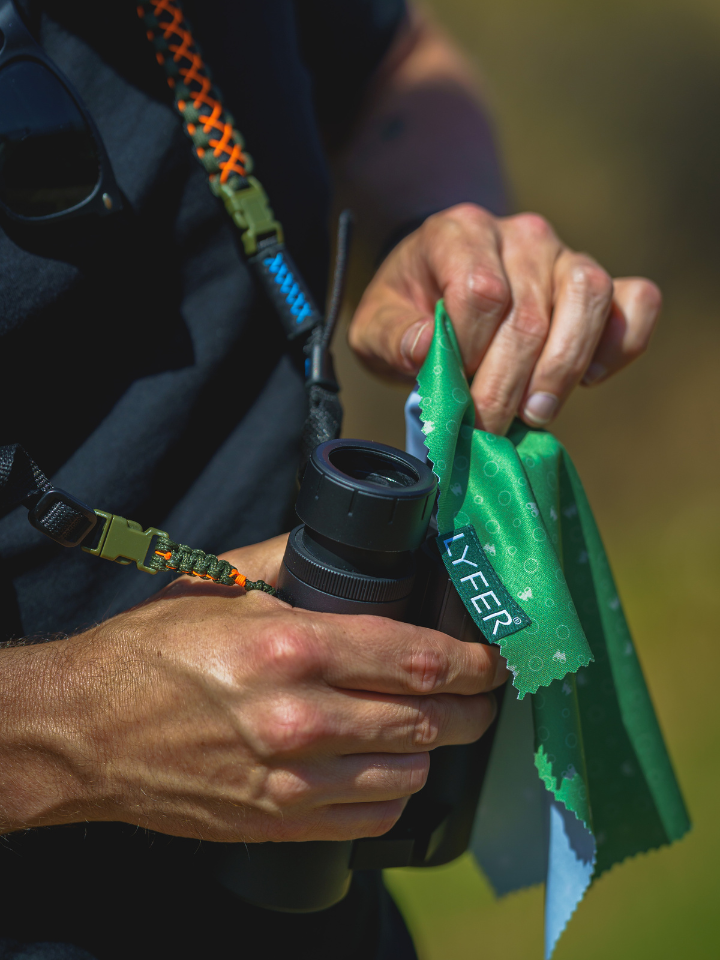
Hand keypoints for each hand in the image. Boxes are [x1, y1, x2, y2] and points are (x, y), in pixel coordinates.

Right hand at [0, 535, 506, 842]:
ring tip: (433, 726)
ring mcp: (289, 780)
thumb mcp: (220, 586)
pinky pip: (370, 818)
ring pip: (408, 773)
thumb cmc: (150, 653)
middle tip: (485, 694)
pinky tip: (388, 769)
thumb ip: (293, 561)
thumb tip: (353, 551)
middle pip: (427, 720)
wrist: (85, 732)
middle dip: (474, 707)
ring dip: (433, 749)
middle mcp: (298, 718)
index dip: (474, 660)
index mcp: (291, 647)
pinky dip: (394, 793)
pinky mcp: (276, 821)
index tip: (494, 657)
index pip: (418, 658)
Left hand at [349, 204, 661, 434]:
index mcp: (458, 232)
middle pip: (530, 312)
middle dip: (508, 384)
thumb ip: (393, 337)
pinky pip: (636, 302)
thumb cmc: (408, 313)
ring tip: (536, 412)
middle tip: (490, 426)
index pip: (481, 292)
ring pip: (588, 298)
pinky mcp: (601, 281)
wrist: (437, 290)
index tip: (454, 387)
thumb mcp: (376, 326)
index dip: (471, 352)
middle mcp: (520, 234)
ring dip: (562, 368)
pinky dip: (622, 344)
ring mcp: (565, 254)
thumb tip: (427, 350)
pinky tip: (590, 378)